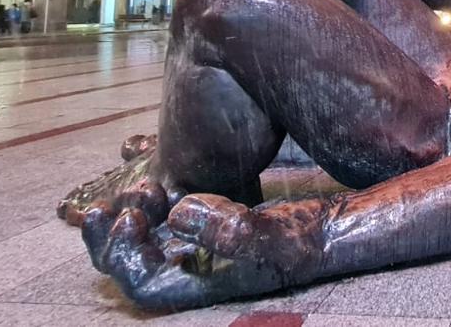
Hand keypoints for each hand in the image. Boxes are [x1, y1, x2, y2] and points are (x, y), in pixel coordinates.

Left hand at [81, 185, 314, 309]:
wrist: (333, 226)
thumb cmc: (307, 237)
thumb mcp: (273, 236)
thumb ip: (228, 230)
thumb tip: (176, 214)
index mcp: (201, 282)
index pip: (140, 282)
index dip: (121, 253)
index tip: (129, 214)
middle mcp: (193, 269)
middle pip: (134, 262)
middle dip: (117, 232)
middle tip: (119, 199)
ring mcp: (200, 247)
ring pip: (148, 237)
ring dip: (137, 210)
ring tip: (144, 183)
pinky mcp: (210, 223)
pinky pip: (168, 214)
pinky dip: (156, 195)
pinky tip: (154, 168)